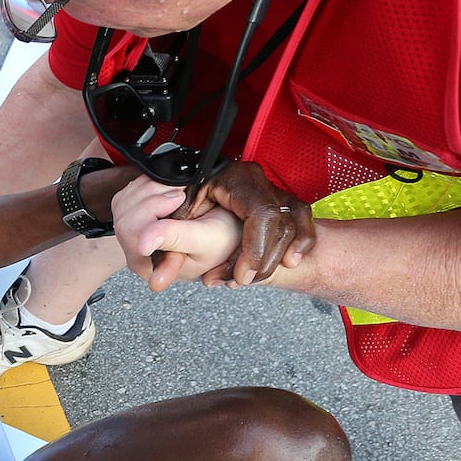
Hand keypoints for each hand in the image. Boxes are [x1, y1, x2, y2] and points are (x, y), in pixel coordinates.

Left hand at [113, 177, 244, 290]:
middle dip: (154, 197)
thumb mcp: (208, 238)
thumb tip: (144, 243)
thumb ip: (177, 238)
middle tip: (181, 195)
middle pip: (124, 219)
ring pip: (122, 205)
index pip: (133, 238)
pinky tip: (166, 190)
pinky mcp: (131, 217)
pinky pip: (125, 196)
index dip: (152, 211)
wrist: (228, 230)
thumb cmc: (221, 240)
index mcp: (151, 266)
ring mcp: (132, 235)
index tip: (177, 198)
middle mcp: (136, 253)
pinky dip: (145, 185)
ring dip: (150, 189)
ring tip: (177, 193)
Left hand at [182, 161, 315, 286]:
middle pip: (280, 225)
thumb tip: (157, 275)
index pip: (261, 215)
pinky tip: (287, 263)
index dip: (255, 250)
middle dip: (264, 261)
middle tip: (240, 281)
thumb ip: (170, 243)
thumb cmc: (187, 196)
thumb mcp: (176, 216)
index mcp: (235, 179)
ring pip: (294, 226)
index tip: (242, 276)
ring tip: (252, 278)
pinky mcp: (283, 201)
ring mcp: (274, 190)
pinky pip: (303, 221)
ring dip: (277, 258)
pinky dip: (300, 244)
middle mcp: (259, 182)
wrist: (198, 184)